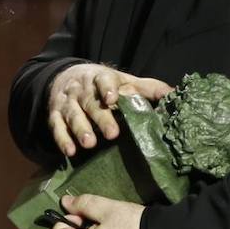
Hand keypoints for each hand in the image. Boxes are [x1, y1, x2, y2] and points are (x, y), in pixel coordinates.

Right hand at [47, 64, 172, 156]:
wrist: (66, 76)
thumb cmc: (104, 83)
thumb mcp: (125, 81)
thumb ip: (148, 88)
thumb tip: (175, 94)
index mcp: (100, 78)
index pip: (103, 80)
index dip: (107, 88)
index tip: (113, 98)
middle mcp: (82, 89)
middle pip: (90, 102)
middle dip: (100, 117)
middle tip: (112, 134)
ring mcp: (67, 102)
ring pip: (72, 114)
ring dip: (80, 129)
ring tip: (89, 144)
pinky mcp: (54, 115)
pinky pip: (56, 127)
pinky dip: (62, 139)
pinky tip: (69, 152)